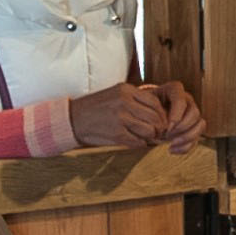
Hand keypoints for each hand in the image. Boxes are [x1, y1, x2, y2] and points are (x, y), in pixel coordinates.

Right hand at [73, 81, 208, 151]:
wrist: (73, 118)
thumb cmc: (96, 107)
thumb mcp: (115, 94)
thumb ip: (135, 99)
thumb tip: (158, 112)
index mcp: (126, 90)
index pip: (155, 102)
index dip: (162, 114)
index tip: (161, 121)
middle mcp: (125, 102)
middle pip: (155, 117)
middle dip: (159, 127)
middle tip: (157, 132)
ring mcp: (121, 118)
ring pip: (149, 130)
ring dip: (150, 136)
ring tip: (146, 137)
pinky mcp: (116, 134)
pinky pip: (138, 142)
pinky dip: (140, 144)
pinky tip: (135, 142)